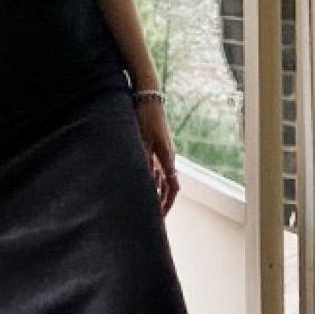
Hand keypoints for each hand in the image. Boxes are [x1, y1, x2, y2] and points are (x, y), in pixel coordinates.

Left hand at [134, 96, 179, 213]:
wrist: (148, 96)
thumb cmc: (145, 116)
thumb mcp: (142, 140)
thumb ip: (144, 161)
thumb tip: (145, 181)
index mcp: (167, 157)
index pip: (172, 186)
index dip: (167, 203)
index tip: (160, 217)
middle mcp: (167, 156)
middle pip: (168, 185)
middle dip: (162, 201)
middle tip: (155, 216)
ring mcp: (162, 150)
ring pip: (162, 177)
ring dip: (156, 190)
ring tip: (146, 204)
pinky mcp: (155, 144)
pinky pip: (156, 166)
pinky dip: (151, 177)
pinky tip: (142, 183)